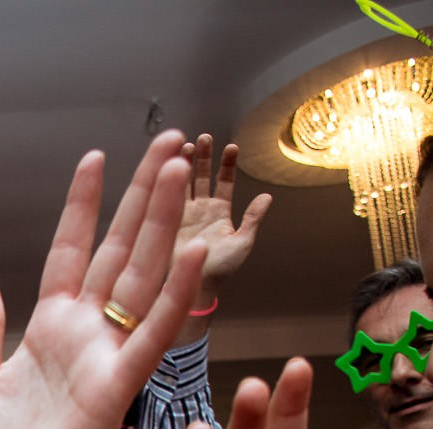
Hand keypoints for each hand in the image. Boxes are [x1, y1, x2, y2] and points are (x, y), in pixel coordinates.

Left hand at [0, 131, 206, 428]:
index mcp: (51, 329)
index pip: (71, 252)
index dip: (82, 206)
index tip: (95, 158)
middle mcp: (86, 335)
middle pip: (120, 251)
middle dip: (143, 198)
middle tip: (171, 143)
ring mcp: (106, 355)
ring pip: (142, 277)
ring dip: (163, 224)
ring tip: (181, 169)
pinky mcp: (118, 385)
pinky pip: (153, 333)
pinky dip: (175, 294)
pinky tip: (193, 251)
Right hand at [180, 134, 270, 293]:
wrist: (192, 287)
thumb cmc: (219, 270)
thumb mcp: (243, 244)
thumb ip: (253, 219)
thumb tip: (267, 197)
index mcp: (220, 213)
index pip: (225, 182)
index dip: (228, 164)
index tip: (231, 147)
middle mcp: (200, 210)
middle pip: (202, 176)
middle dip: (204, 156)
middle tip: (204, 138)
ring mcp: (181, 213)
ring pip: (183, 181)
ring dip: (185, 162)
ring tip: (186, 145)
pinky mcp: (165, 219)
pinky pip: (166, 195)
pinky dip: (167, 179)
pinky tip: (167, 165)